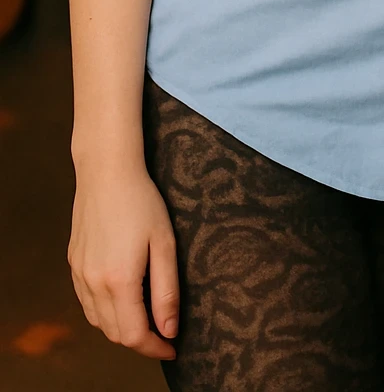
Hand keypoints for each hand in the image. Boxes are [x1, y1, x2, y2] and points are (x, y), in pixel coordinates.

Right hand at [68, 163, 178, 360]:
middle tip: (163, 332)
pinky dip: (105, 312)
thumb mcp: (164, 244)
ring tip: (146, 317)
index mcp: (119, 281)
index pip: (134, 335)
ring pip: (98, 321)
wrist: (106, 172)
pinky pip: (87, 303)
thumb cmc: (142, 202)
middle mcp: (93, 284)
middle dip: (140, 340)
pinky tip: (122, 298)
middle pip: (115, 333)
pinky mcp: (73, 264)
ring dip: (121, 328)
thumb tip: (168, 330)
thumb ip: (166, 291)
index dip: (154, 348)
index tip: (173, 348)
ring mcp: (79, 275)